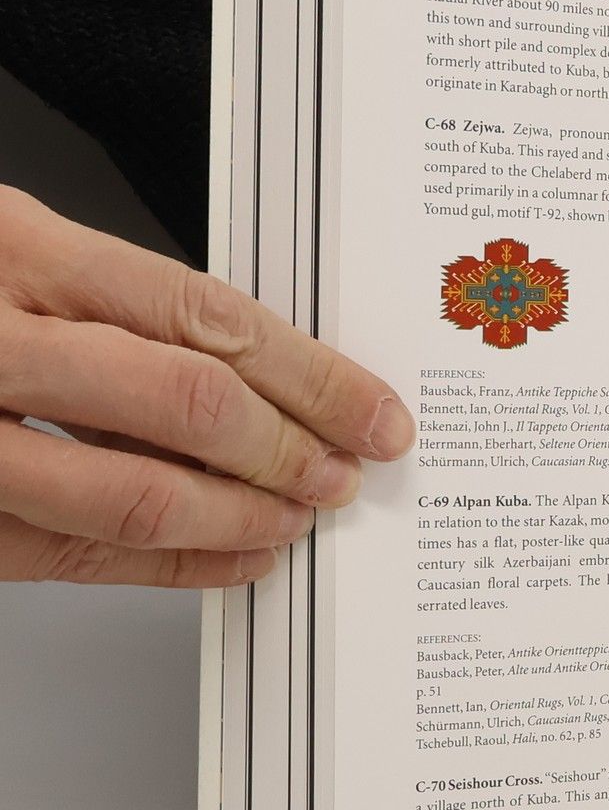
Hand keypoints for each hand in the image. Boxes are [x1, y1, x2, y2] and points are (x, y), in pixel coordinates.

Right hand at [0, 187, 412, 587]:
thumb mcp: (8, 250)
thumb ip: (110, 298)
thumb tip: (263, 368)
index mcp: (11, 245)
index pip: (201, 311)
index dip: (309, 372)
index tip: (372, 410)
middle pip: (184, 399)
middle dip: (289, 446)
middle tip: (345, 470)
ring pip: (132, 487)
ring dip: (241, 515)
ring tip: (301, 516)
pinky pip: (76, 551)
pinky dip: (175, 564)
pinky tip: (234, 558)